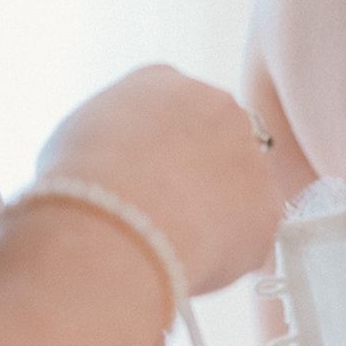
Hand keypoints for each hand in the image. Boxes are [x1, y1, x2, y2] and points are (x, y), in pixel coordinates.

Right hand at [37, 66, 281, 299]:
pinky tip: (195, 263)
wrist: (118, 222)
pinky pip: (253, 236)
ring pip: (241, 192)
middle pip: (219, 145)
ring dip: (219, 218)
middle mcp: (216, 105)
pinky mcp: (270, 206)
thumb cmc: (84, 186)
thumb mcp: (76, 140)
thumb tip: (115, 171)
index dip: (165, 154)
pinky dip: (229, 255)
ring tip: (177, 246)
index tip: (154, 181)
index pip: (176, 112)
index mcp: (162, 82)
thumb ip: (110, 143)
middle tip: (172, 218)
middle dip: (202, 181)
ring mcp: (250, 154)